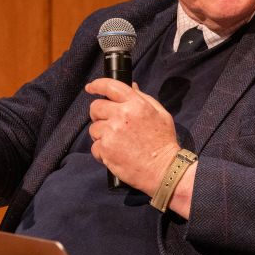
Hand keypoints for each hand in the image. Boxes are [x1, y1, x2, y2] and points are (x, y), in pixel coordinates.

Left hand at [85, 78, 179, 196]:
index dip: (97, 85)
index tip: (91, 88)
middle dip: (98, 113)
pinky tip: (115, 154)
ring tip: (117, 143)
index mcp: (136, 104)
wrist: (164, 169)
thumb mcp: (161, 114)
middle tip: (108, 123)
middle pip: (96, 107)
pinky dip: (102, 151)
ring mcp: (112, 132)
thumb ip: (143, 98)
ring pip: (93, 128)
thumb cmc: (164, 143)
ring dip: (101, 134)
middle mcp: (122, 115)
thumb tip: (131, 86)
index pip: (111, 86)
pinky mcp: (105, 149)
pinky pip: (94, 146)